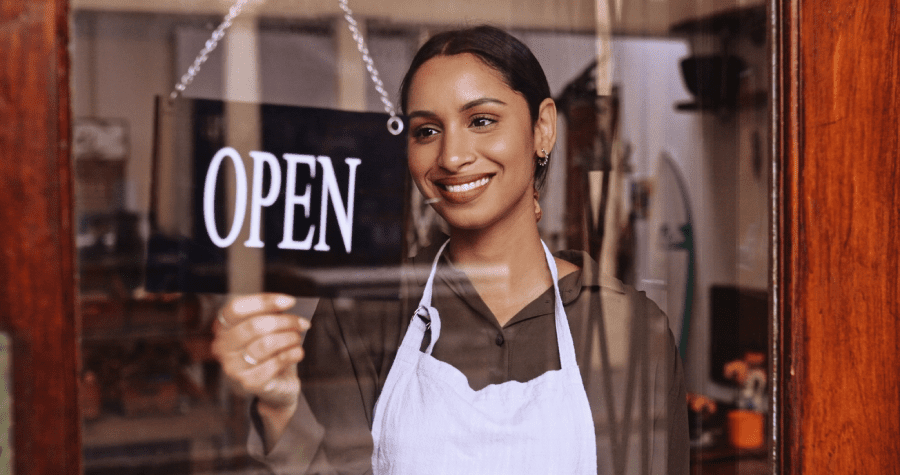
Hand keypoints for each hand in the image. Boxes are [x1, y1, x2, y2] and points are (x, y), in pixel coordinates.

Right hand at [211, 293, 309, 410]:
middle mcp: (222, 347)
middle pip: (254, 326)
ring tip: (298, 338)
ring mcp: (234, 367)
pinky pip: (275, 363)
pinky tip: (298, 352)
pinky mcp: (249, 383)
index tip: (290, 301)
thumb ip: (270, 314)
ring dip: (289, 338)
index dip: (264, 302)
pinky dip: (292, 354)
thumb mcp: (266, 328)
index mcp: (222, 327)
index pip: (237, 308)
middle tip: (303, 323)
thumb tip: (286, 303)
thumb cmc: (270, 351)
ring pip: (266, 344)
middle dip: (285, 321)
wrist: (275, 385)